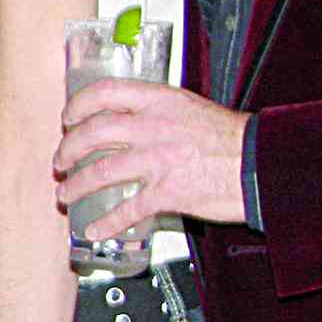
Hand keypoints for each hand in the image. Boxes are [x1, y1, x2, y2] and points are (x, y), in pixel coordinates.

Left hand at [54, 77, 249, 240]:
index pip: (106, 92)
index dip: (79, 105)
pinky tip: (96, 229)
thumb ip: (160, 114)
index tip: (69, 118)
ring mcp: (158, 160)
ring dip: (76, 186)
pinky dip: (107, 222)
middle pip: (94, 133)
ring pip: (101, 172)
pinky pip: (127, 209)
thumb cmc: (233, 140)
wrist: (261, 164)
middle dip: (68, 149)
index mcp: (161, 101)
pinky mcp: (167, 193)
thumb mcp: (192, 110)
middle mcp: (154, 127)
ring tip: (66, 194)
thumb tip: (133, 121)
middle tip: (61, 160)